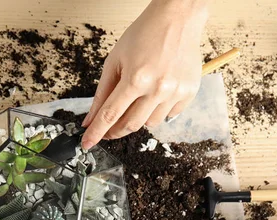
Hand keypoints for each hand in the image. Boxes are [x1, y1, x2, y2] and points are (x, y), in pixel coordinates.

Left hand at [81, 0, 208, 148]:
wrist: (178, 19)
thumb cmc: (144, 34)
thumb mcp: (115, 61)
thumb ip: (102, 93)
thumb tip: (91, 119)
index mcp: (136, 78)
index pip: (110, 114)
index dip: (96, 132)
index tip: (87, 143)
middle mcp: (157, 88)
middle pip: (130, 124)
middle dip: (115, 131)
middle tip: (108, 130)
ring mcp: (175, 92)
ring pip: (150, 123)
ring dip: (138, 119)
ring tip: (137, 101)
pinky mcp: (189, 93)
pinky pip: (169, 115)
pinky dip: (158, 111)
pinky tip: (155, 95)